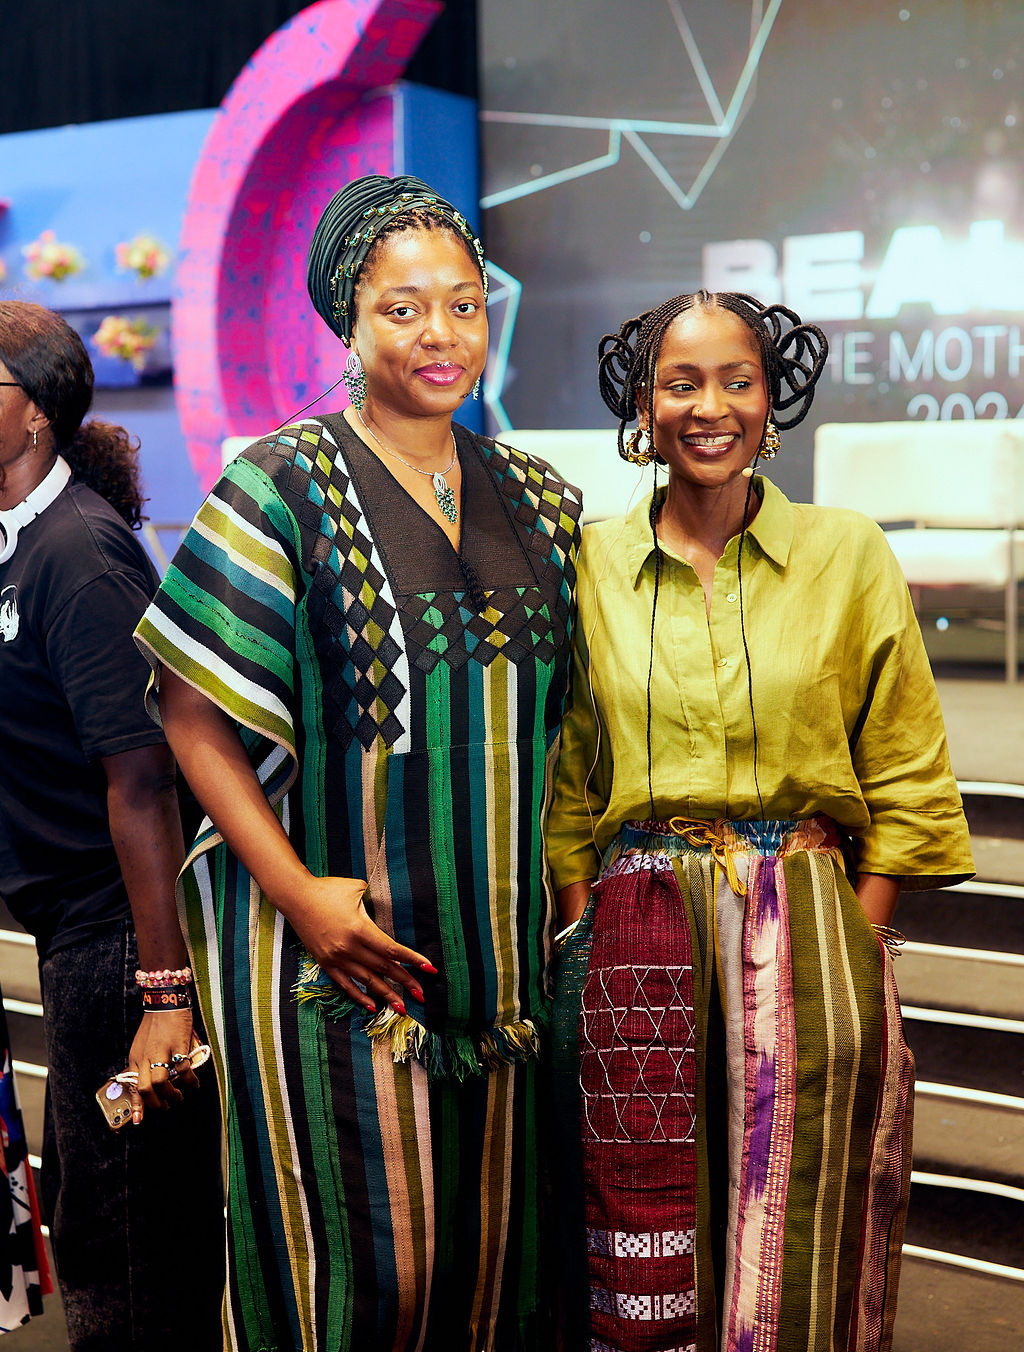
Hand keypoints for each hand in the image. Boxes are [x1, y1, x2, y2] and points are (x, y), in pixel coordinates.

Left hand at [127, 1009, 198, 1123]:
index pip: (133, 1086)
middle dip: (157, 1104)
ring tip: (180, 1097)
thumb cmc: (155, 1024)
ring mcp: (161, 1051)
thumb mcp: (142, 1046)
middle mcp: (145, 1057)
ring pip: (162, 1083)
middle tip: (167, 1107)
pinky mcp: (178, 1044)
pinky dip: (190, 1080)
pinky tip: (195, 1084)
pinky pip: (183, 1068)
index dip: (137, 1106)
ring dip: (172, 1095)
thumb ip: (145, 1063)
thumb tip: (152, 1084)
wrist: (165, 1000)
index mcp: (136, 1058)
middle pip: (146, 1089)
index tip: (139, 1122)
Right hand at [284, 875, 433, 1014]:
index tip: (429, 969)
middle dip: (405, 982)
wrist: (295, 897)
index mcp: (360, 929)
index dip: (412, 960)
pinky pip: (345, 984)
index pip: (392, 950)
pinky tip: (372, 1006)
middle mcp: (349, 947)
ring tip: (403, 1007)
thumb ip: (376, 902)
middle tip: (422, 995)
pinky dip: (359, 996)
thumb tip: (390, 910)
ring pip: (367, 981)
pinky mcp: (325, 963)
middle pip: (383, 969)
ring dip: (386, 994)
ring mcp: (336, 958)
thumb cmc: (328, 889)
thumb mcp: (357, 889)